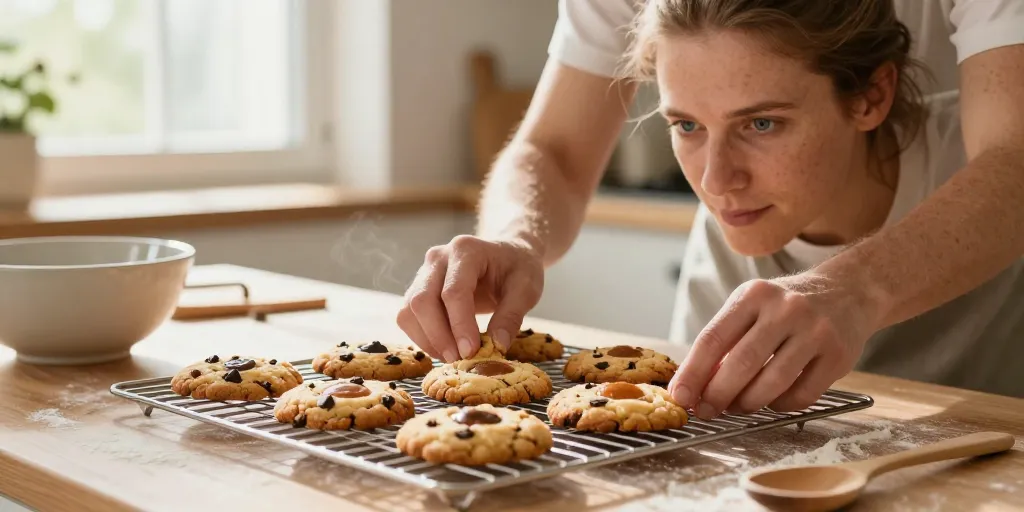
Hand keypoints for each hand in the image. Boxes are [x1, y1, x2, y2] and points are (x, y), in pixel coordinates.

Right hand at [396, 235, 543, 362]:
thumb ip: (511, 316)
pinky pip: (408, 316)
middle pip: (423, 300)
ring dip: (427, 339)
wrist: (508, 254)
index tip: (471, 352)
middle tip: (459, 359)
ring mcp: (425, 272)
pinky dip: (422, 337)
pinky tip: (444, 349)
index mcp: (466, 250)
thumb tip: (497, 346)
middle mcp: (438, 257)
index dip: (460, 325)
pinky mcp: (419, 288)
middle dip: (438, 336)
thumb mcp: (526, 289)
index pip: (454, 291)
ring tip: (453, 357)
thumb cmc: (518, 268)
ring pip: (409, 310)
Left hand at [668, 272, 879, 418]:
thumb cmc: (785, 307)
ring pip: (772, 383)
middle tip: (706, 411)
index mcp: (753, 295)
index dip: (692, 373)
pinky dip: (780, 405)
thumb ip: (724, 341)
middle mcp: (785, 309)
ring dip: (748, 403)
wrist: (847, 292)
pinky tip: (773, 400)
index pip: (713, 338)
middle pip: (741, 363)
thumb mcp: (751, 307)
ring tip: (738, 406)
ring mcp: (815, 332)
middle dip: (717, 395)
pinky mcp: (838, 355)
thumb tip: (694, 386)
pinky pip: (801, 395)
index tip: (680, 397)